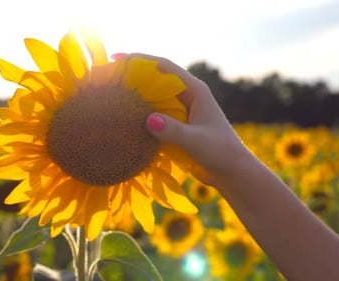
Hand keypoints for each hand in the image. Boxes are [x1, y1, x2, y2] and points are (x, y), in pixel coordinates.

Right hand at [113, 53, 248, 185]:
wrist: (232, 173)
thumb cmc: (221, 153)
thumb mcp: (197, 141)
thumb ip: (174, 131)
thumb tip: (148, 119)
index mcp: (195, 91)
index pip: (164, 67)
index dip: (140, 60)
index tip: (116, 59)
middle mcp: (186, 97)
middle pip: (155, 80)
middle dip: (132, 77)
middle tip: (106, 77)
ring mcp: (180, 112)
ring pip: (152, 99)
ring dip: (133, 96)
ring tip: (108, 96)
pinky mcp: (176, 127)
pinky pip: (153, 117)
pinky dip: (138, 116)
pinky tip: (121, 120)